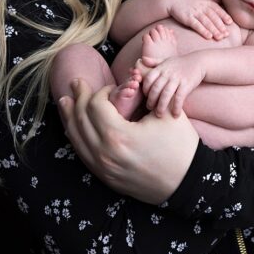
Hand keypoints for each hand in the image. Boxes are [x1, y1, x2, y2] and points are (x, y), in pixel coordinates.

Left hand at [57, 79, 199, 203]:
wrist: (188, 183)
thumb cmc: (180, 145)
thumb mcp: (165, 112)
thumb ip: (145, 90)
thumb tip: (133, 70)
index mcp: (118, 136)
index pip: (95, 105)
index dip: (102, 91)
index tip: (115, 87)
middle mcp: (104, 154)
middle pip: (80, 119)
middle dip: (78, 97)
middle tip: (76, 82)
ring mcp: (102, 169)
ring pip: (76, 138)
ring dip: (69, 116)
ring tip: (65, 101)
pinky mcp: (105, 178)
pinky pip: (82, 154)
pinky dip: (76, 137)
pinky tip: (72, 127)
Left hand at [141, 54, 205, 116]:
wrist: (199, 61)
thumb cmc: (180, 63)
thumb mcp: (166, 60)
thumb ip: (154, 61)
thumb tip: (142, 60)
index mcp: (161, 68)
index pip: (148, 79)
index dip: (145, 89)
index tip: (146, 96)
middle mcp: (168, 73)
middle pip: (155, 89)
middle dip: (151, 100)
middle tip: (149, 108)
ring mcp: (177, 79)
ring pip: (165, 95)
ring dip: (161, 107)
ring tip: (159, 115)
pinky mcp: (186, 85)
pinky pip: (179, 98)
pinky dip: (176, 107)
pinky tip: (175, 115)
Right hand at [165, 0, 231, 39]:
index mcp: (206, 2)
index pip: (217, 9)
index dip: (224, 15)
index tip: (230, 22)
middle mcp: (201, 7)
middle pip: (213, 17)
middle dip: (220, 25)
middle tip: (227, 34)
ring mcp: (194, 12)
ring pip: (206, 22)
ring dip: (214, 30)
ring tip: (220, 37)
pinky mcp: (187, 18)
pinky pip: (196, 25)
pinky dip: (203, 30)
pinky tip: (208, 36)